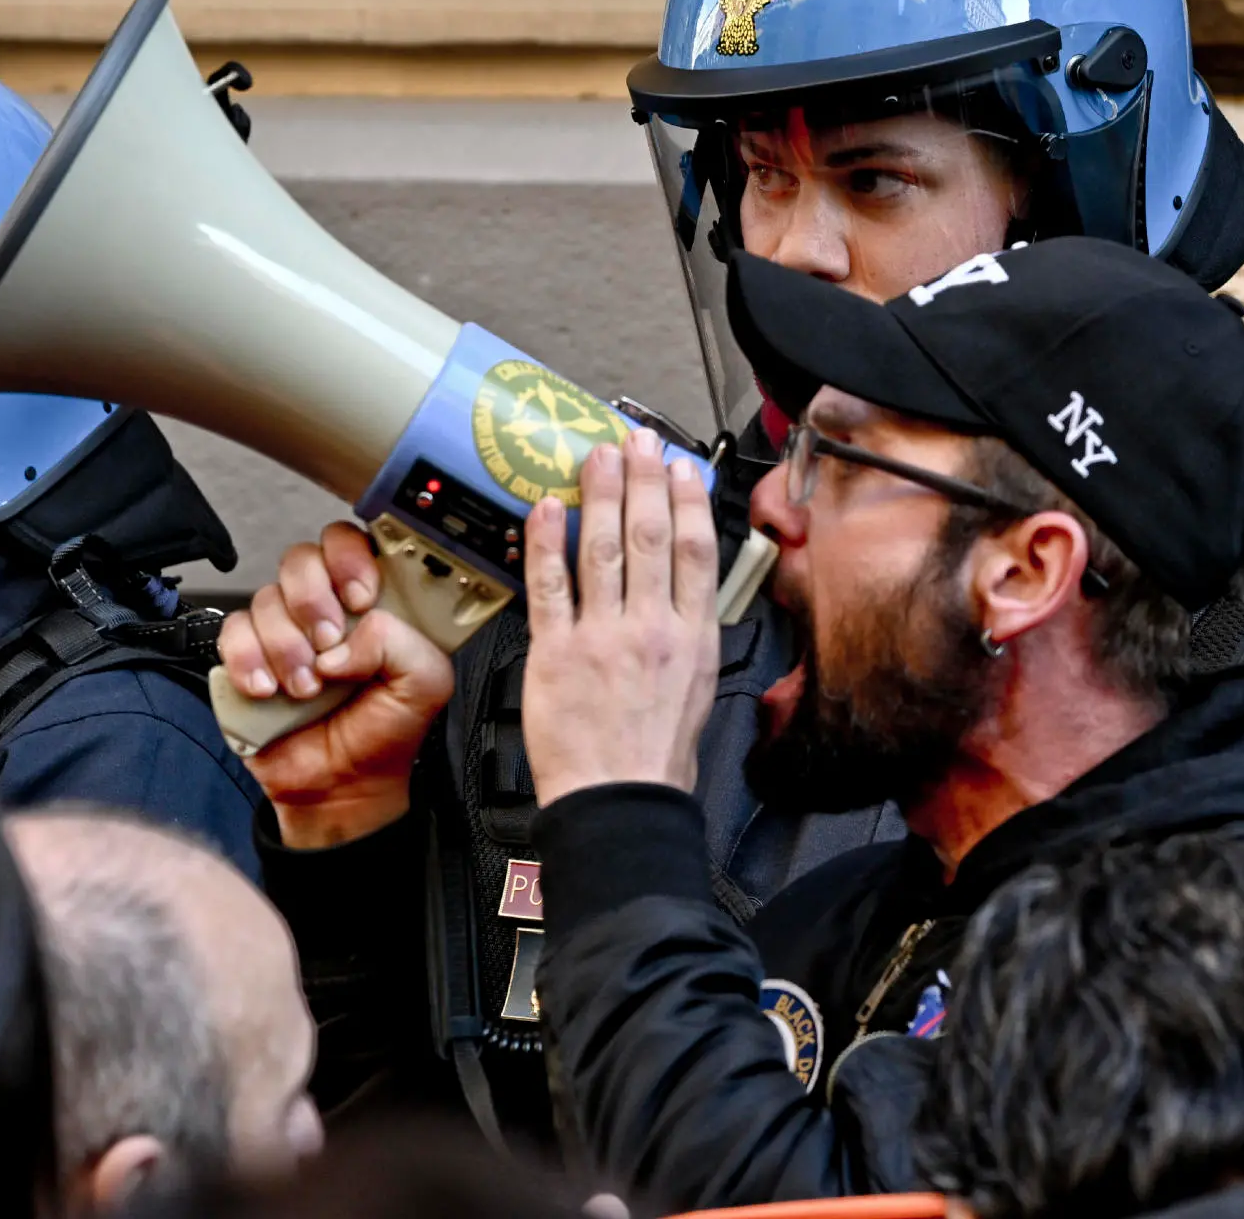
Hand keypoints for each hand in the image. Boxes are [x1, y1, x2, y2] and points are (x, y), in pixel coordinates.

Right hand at [217, 523, 456, 848]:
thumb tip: (350, 636)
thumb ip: (402, 642)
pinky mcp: (249, 658)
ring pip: (266, 598)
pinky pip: (233, 633)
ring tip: (307, 688)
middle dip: (313, 600)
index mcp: (372, 604)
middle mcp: (325, 609)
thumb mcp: (425, 685)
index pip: (353, 543)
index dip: (350, 558)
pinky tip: (268, 690)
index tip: (360, 597)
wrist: (339, 789)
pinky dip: (249, 660)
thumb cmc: (383, 733)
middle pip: (302, 558)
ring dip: (287, 645)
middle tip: (328, 643)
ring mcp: (284, 632)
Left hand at [522, 431, 720, 808]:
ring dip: (599, 495)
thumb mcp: (698, 685)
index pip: (695, 550)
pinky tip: (545, 508)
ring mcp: (602, 637)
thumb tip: (684, 586)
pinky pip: (549, 585)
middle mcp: (651, 628)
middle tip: (637, 441)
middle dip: (644, 479)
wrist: (620, 802)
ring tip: (598, 457)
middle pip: (649, 536)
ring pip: (602, 548)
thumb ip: (689, 630)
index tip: (682, 467)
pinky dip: (546, 542)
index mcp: (693, 636)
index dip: (688, 501)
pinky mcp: (556, 653)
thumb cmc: (656, 756)